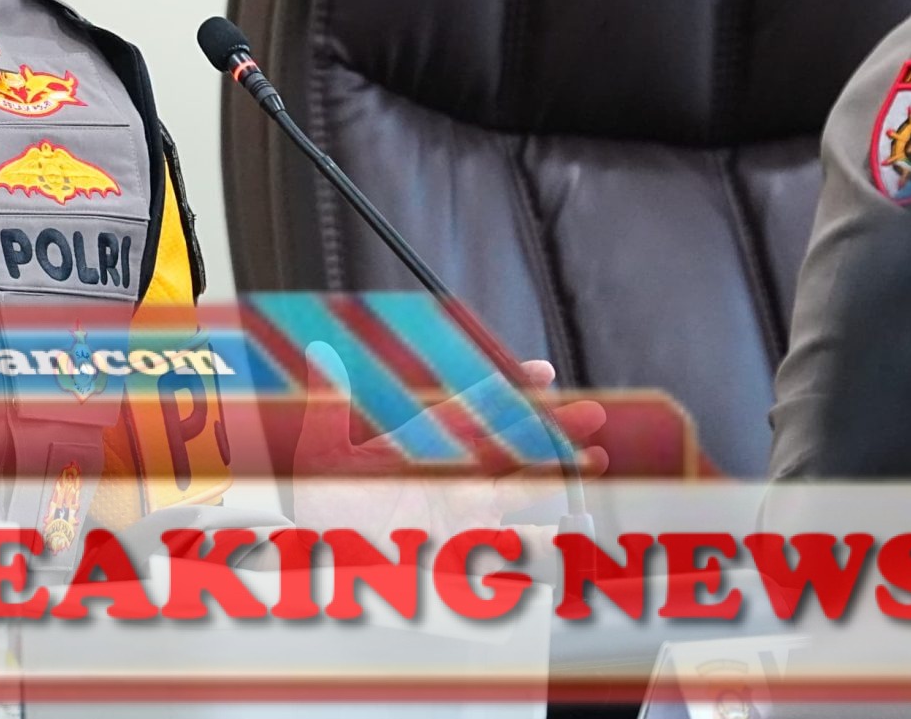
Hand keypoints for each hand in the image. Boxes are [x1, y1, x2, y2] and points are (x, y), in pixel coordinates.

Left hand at [289, 341, 605, 535]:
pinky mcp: (460, 548)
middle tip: (592, 414)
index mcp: (418, 441)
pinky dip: (537, 534)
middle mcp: (446, 473)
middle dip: (552, 428)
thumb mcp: (319, 446)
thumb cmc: (317, 503)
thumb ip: (330, 400)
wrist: (314, 560)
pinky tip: (561, 525)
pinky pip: (508, 541)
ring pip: (519, 486)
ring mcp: (458, 510)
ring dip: (557, 473)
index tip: (541, 373)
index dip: (509, 389)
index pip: (474, 407)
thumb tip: (321, 350)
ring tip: (597, 460)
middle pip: (509, 443)